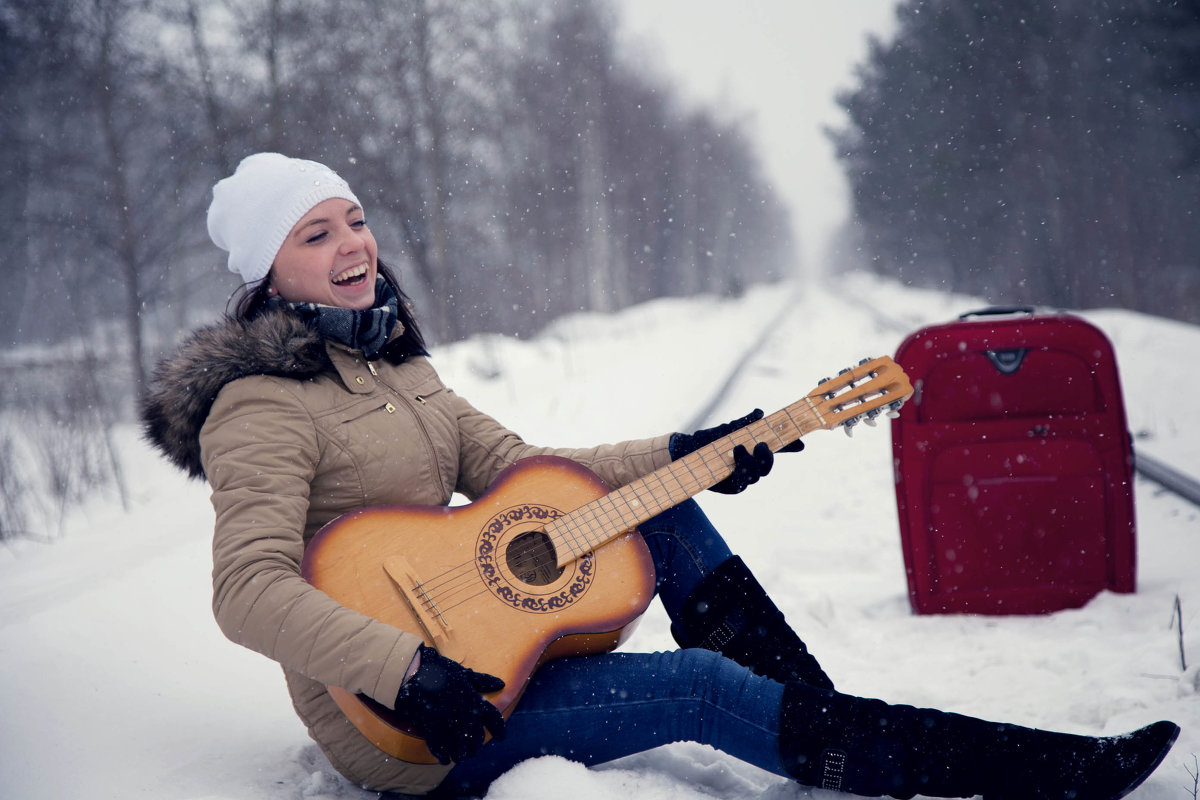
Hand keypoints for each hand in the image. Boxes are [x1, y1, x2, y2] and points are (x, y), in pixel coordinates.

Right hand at [392, 645, 506, 763]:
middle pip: (477, 738)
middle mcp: (466, 717)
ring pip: (461, 750)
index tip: (502, 738)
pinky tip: (445, 759)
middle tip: (474, 749)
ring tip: (460, 756)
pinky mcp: (432, 732)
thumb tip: (500, 683)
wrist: (413, 675)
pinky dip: (444, 757)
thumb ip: (482, 681)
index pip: (494, 720)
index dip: (500, 730)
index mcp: (475, 702)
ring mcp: (449, 727)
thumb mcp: (463, 674)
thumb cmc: (440, 671)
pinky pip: (441, 751)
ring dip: (462, 754)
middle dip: (476, 745)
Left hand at [669, 410, 803, 493]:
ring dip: (751, 462)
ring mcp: (742, 476)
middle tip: (761, 445)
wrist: (688, 450)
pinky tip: (735, 466)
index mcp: (754, 448)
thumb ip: (745, 422)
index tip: (801, 444)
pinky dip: (742, 474)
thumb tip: (760, 413)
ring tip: (737, 448)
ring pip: (756, 475)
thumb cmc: (710, 439)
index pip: (777, 448)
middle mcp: (751, 463)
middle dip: (768, 457)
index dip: (790, 446)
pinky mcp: (732, 486)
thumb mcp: (728, 428)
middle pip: (768, 465)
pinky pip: (743, 483)